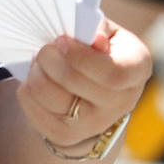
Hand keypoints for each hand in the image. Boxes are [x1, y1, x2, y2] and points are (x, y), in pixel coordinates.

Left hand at [16, 19, 151, 152]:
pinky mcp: (68, 135)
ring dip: (37, 74)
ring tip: (39, 62)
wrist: (85, 83)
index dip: (81, 57)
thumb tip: (96, 39)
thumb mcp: (95, 28)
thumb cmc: (90, 46)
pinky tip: (35, 80)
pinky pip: (36, 113)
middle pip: (76, 83)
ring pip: (52, 98)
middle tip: (44, 49)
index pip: (115, 74)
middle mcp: (123, 101)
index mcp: (136, 67)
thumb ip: (92, 28)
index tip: (60, 41)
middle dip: (50, 61)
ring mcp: (96, 123)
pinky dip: (27, 92)